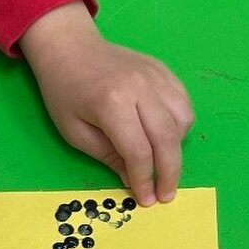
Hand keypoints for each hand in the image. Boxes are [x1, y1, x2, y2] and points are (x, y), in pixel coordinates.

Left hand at [19, 2, 193, 205]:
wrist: (70, 49)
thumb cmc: (64, 92)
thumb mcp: (75, 132)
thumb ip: (107, 156)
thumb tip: (133, 180)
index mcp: (112, 103)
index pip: (139, 151)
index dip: (144, 179)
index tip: (146, 199)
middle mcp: (140, 88)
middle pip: (167, 138)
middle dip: (169, 172)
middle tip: (166, 194)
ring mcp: (156, 76)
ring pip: (183, 120)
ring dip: (177, 147)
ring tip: (162, 162)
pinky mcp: (164, 71)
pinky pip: (184, 103)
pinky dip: (180, 125)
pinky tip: (166, 137)